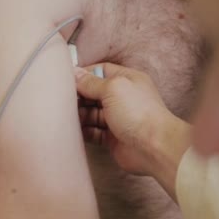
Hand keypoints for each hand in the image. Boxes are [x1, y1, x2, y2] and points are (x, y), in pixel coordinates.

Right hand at [75, 63, 190, 199]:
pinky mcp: (112, 137)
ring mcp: (117, 118)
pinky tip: (74, 130)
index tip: (67, 80)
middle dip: (79, 96)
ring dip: (79, 115)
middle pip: (93, 93)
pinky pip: (93, 131)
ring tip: (69, 117)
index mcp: (126, 80)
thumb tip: (76, 73)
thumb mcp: (113, 88)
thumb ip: (91, 82)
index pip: (101, 71)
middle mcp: (122, 98)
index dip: (84, 74)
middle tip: (64, 100)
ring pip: (91, 113)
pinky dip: (83, 131)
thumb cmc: (138, 112)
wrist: (153, 147)